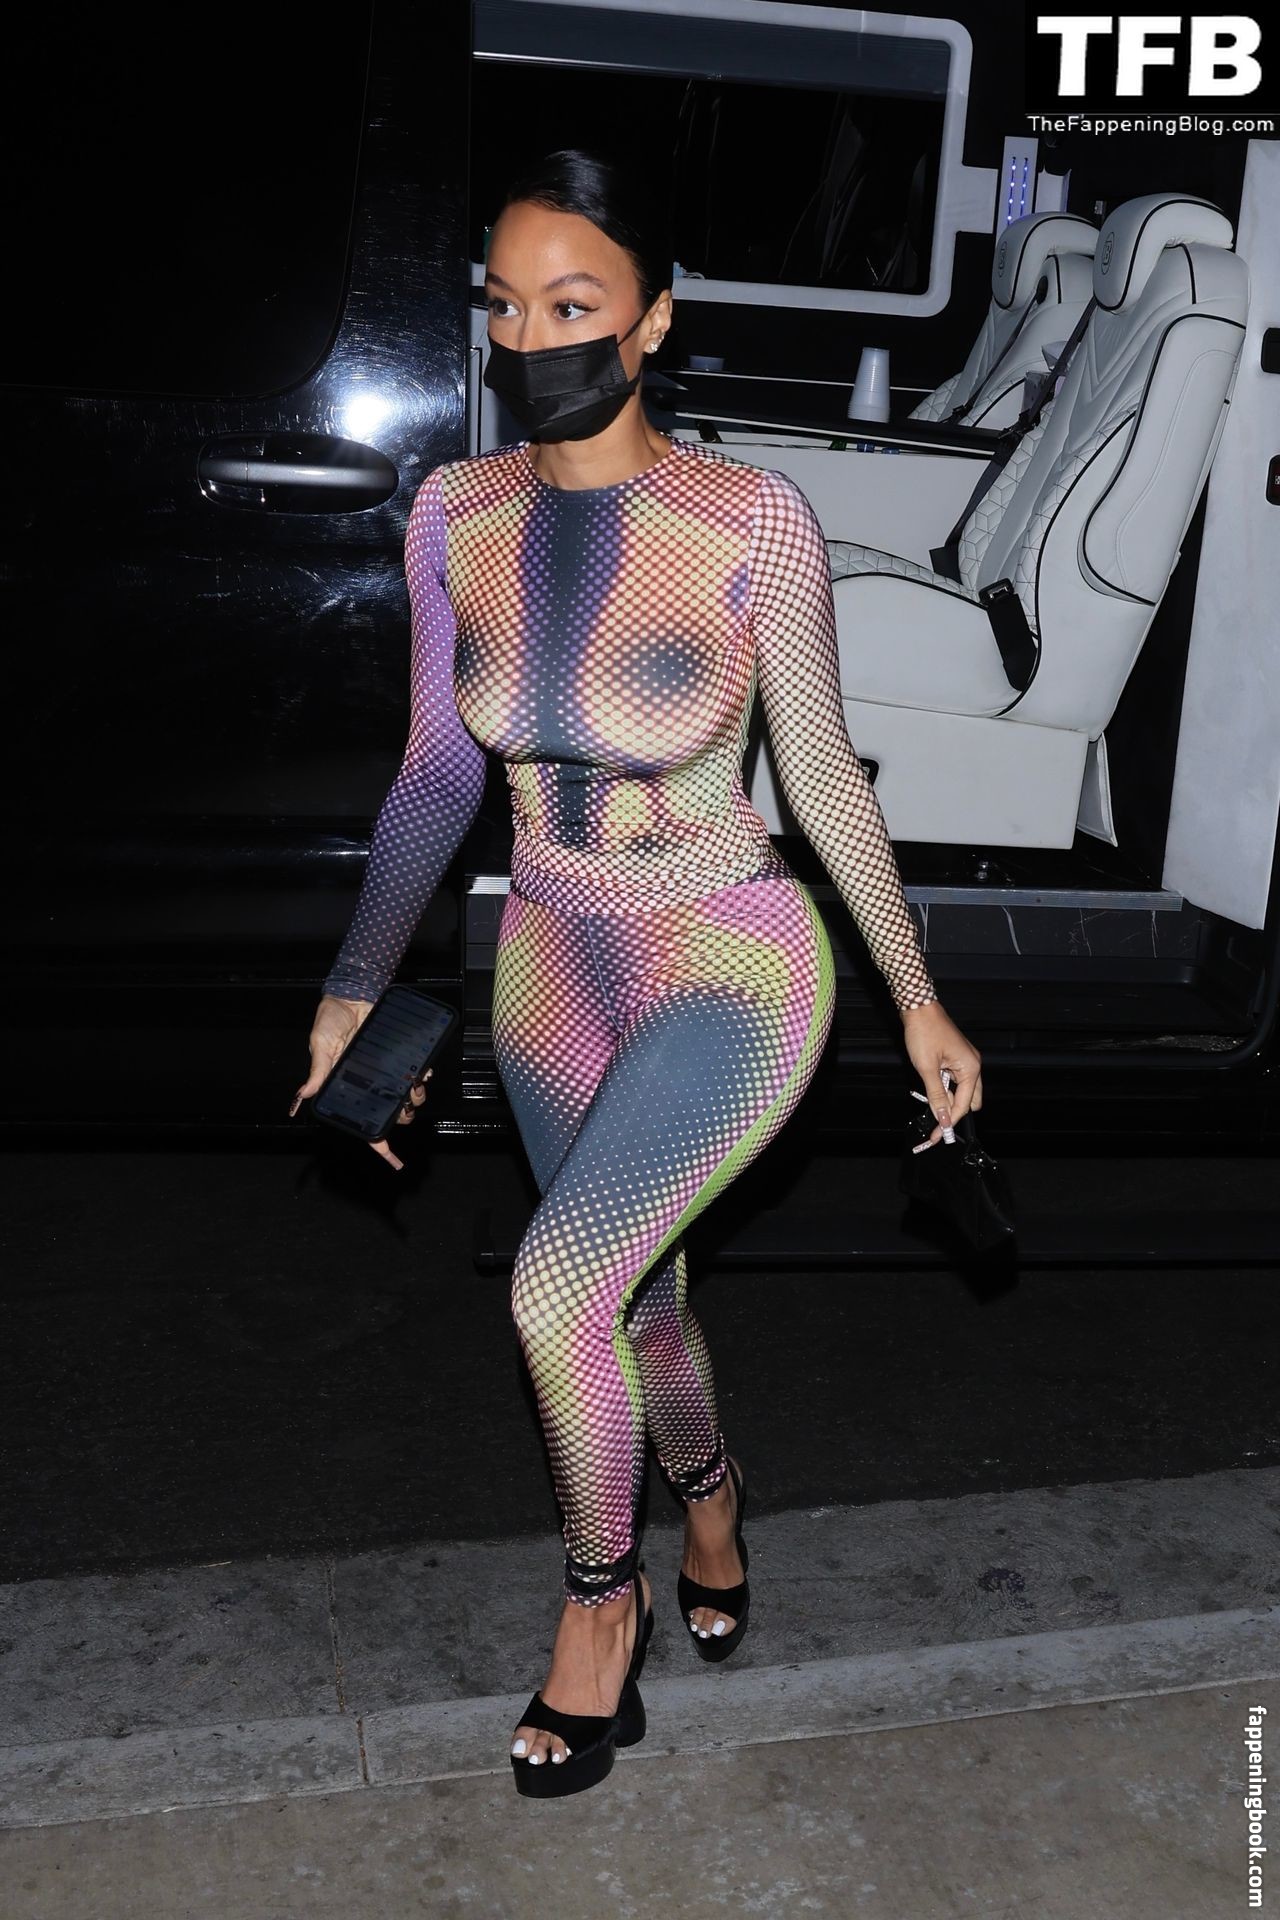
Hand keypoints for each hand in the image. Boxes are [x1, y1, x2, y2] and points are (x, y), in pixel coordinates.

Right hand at [290, 994, 433, 1172]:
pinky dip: (424, 1074)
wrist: (351, 995)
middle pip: (391, 1113)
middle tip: (403, 1105)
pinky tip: (424, 1070)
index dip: (379, 1144)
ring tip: (415, 1085)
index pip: (362, 1121)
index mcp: (347, 1088)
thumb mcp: (321, 1044)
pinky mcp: (399, 1056)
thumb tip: (304, 1095)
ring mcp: (386, 1071)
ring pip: (407, 1096)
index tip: (394, 1161)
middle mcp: (369, 1083)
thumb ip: (318, 1070)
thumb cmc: (330, 1021)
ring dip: (416, 1096)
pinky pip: (417, 1072)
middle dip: (402, 1116)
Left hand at [900, 998, 982, 1145]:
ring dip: (947, 1100)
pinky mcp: (957, 1058)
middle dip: (953, 1112)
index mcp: (971, 1068)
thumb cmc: (924, 1032)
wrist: (918, 1008)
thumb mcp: (927, 1068)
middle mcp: (973, 1065)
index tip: (939, 1134)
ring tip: (930, 1105)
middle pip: (969, 1100)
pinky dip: (945, 1089)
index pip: (964, 1104)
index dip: (950, 1120)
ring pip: (962, 1091)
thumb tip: (942, 1117)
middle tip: (935, 1125)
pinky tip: (932, 1090)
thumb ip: (936, 1095)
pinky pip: (955, 1080)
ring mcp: (965, 1061)